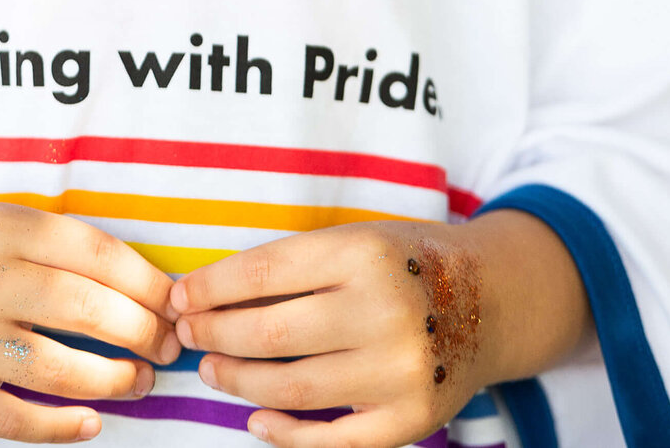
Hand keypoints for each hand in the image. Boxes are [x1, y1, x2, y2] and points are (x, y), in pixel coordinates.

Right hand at [0, 203, 179, 441]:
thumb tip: (146, 286)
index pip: (97, 253)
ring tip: (140, 382)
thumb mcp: (0, 223)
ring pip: (58, 368)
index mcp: (5, 228)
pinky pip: (14, 419)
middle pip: (87, 309)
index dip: (147, 283)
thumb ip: (61, 249)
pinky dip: (60, 427)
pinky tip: (92, 422)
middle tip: (167, 347)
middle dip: (141, 332)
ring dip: (113, 380)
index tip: (175, 303)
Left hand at [169, 214, 588, 447]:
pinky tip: (256, 419)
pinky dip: (285, 434)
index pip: (265, 272)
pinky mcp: (411, 420)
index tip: (180, 296)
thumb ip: (293, 268)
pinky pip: (333, 440)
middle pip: (271, 332)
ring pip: (292, 387)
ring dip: (238, 382)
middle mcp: (383, 311)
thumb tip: (207, 295)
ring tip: (212, 370)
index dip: (212, 287)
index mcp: (364, 252)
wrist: (488, 300)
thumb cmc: (404, 263)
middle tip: (188, 334)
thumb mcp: (355, 241)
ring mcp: (399, 371)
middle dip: (216, 334)